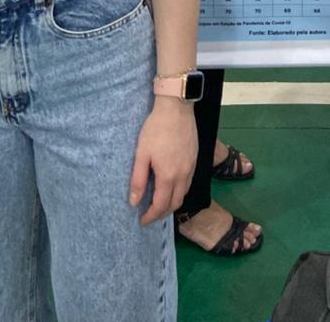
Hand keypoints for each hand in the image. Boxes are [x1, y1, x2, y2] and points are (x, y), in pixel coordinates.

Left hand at [129, 97, 196, 225]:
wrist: (177, 108)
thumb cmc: (156, 129)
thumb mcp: (141, 153)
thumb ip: (138, 180)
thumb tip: (134, 202)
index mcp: (168, 176)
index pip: (161, 205)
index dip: (151, 216)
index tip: (142, 220)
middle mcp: (183, 175)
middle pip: (175, 203)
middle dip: (162, 213)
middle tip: (150, 215)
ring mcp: (191, 167)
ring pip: (184, 194)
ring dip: (172, 203)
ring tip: (160, 203)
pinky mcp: (195, 158)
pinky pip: (189, 182)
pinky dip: (180, 191)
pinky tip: (171, 185)